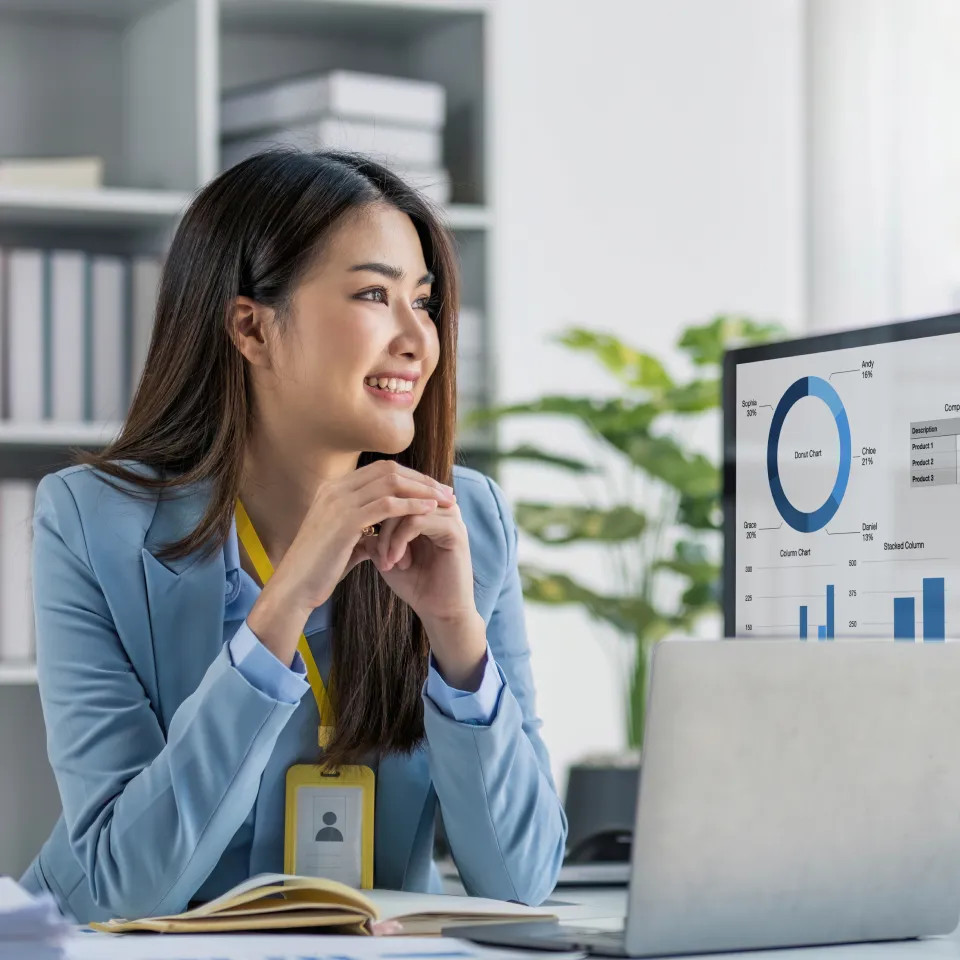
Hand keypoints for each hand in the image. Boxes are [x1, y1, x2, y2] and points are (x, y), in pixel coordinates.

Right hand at [248, 461, 454, 663]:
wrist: (293, 589)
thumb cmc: (318, 570)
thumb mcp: (344, 543)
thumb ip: (363, 532)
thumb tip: (382, 536)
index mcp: (334, 490)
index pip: (381, 470)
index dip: (411, 477)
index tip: (434, 490)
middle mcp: (335, 489)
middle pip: (389, 470)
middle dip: (422, 479)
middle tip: (447, 492)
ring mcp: (339, 502)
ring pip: (391, 483)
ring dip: (423, 490)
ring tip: (446, 501)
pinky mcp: (345, 521)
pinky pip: (387, 505)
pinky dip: (411, 506)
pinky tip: (430, 511)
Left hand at [371, 497, 487, 685]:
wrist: (440, 612)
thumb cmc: (416, 584)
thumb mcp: (386, 555)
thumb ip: (373, 534)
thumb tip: (354, 516)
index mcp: (426, 509)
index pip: (394, 491)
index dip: (375, 513)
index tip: (365, 543)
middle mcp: (440, 508)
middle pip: (400, 495)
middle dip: (380, 523)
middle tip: (375, 553)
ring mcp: (450, 517)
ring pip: (407, 507)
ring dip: (389, 535)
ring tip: (386, 561)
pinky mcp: (455, 530)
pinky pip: (418, 521)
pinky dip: (400, 541)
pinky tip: (396, 562)